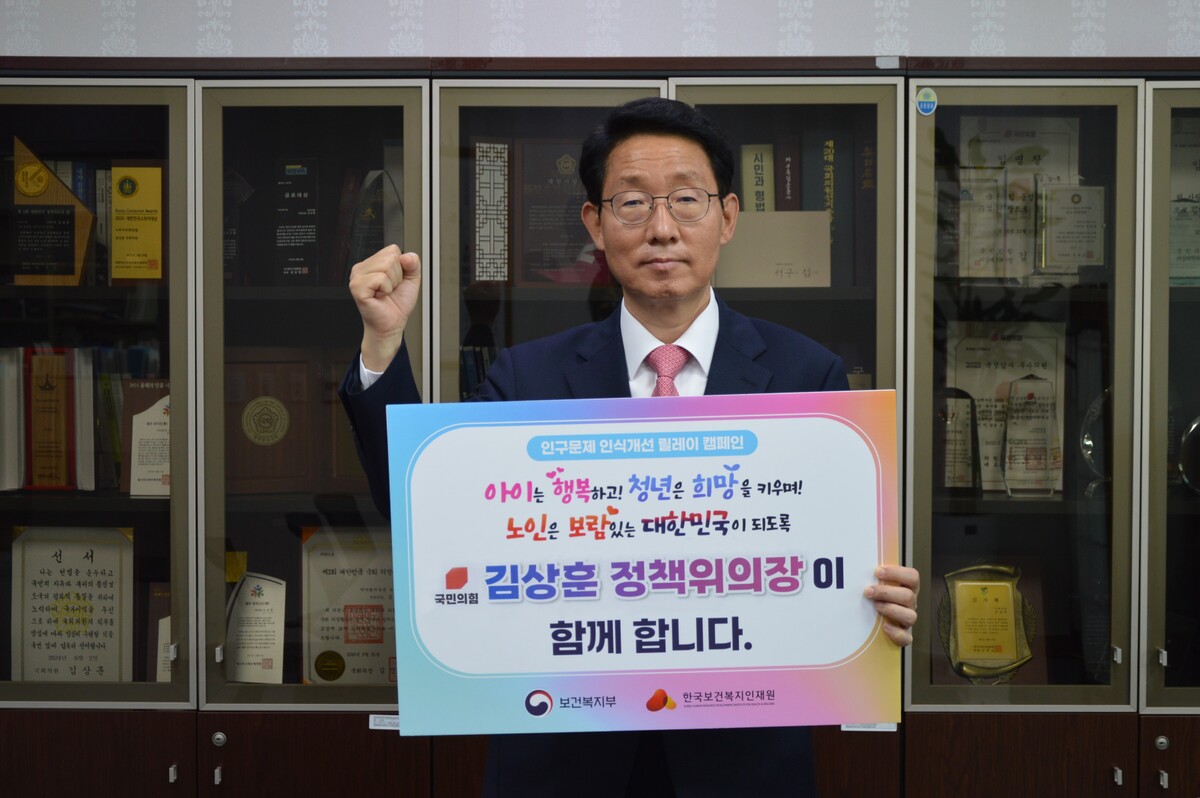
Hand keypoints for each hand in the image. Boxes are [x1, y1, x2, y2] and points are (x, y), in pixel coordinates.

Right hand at [348, 245, 420, 371]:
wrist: (392, 324)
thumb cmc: (397, 304)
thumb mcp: (411, 279)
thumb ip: (413, 264)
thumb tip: (407, 256)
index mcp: (372, 263)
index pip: (393, 250)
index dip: (401, 267)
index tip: (395, 281)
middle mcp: (362, 268)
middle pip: (390, 257)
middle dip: (397, 275)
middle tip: (390, 289)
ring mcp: (357, 277)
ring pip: (386, 266)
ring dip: (392, 283)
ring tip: (385, 293)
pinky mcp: (358, 287)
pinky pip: (381, 278)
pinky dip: (386, 289)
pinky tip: (380, 296)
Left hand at [864, 564, 918, 646]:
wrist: (872, 625)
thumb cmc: (874, 598)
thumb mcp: (877, 586)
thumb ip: (874, 578)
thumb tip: (857, 569)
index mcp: (907, 588)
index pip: (912, 577)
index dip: (897, 573)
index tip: (877, 572)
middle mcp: (910, 604)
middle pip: (908, 596)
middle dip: (886, 592)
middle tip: (869, 591)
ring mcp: (907, 620)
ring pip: (910, 616)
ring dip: (891, 610)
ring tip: (875, 606)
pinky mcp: (904, 636)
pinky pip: (906, 638)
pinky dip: (896, 633)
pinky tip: (884, 626)